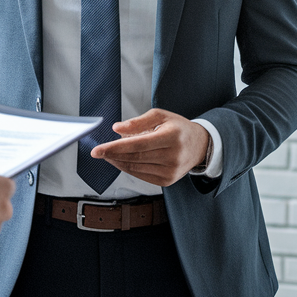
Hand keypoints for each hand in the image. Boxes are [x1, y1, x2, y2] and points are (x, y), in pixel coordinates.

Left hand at [89, 108, 210, 186]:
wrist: (199, 146)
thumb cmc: (178, 128)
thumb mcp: (161, 116)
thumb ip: (137, 122)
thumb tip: (116, 129)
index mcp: (172, 137)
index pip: (137, 144)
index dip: (115, 147)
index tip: (97, 149)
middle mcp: (173, 157)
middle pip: (134, 158)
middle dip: (112, 155)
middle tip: (97, 151)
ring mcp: (171, 172)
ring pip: (135, 168)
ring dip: (118, 161)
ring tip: (108, 153)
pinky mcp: (167, 181)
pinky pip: (141, 175)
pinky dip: (128, 167)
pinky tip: (122, 160)